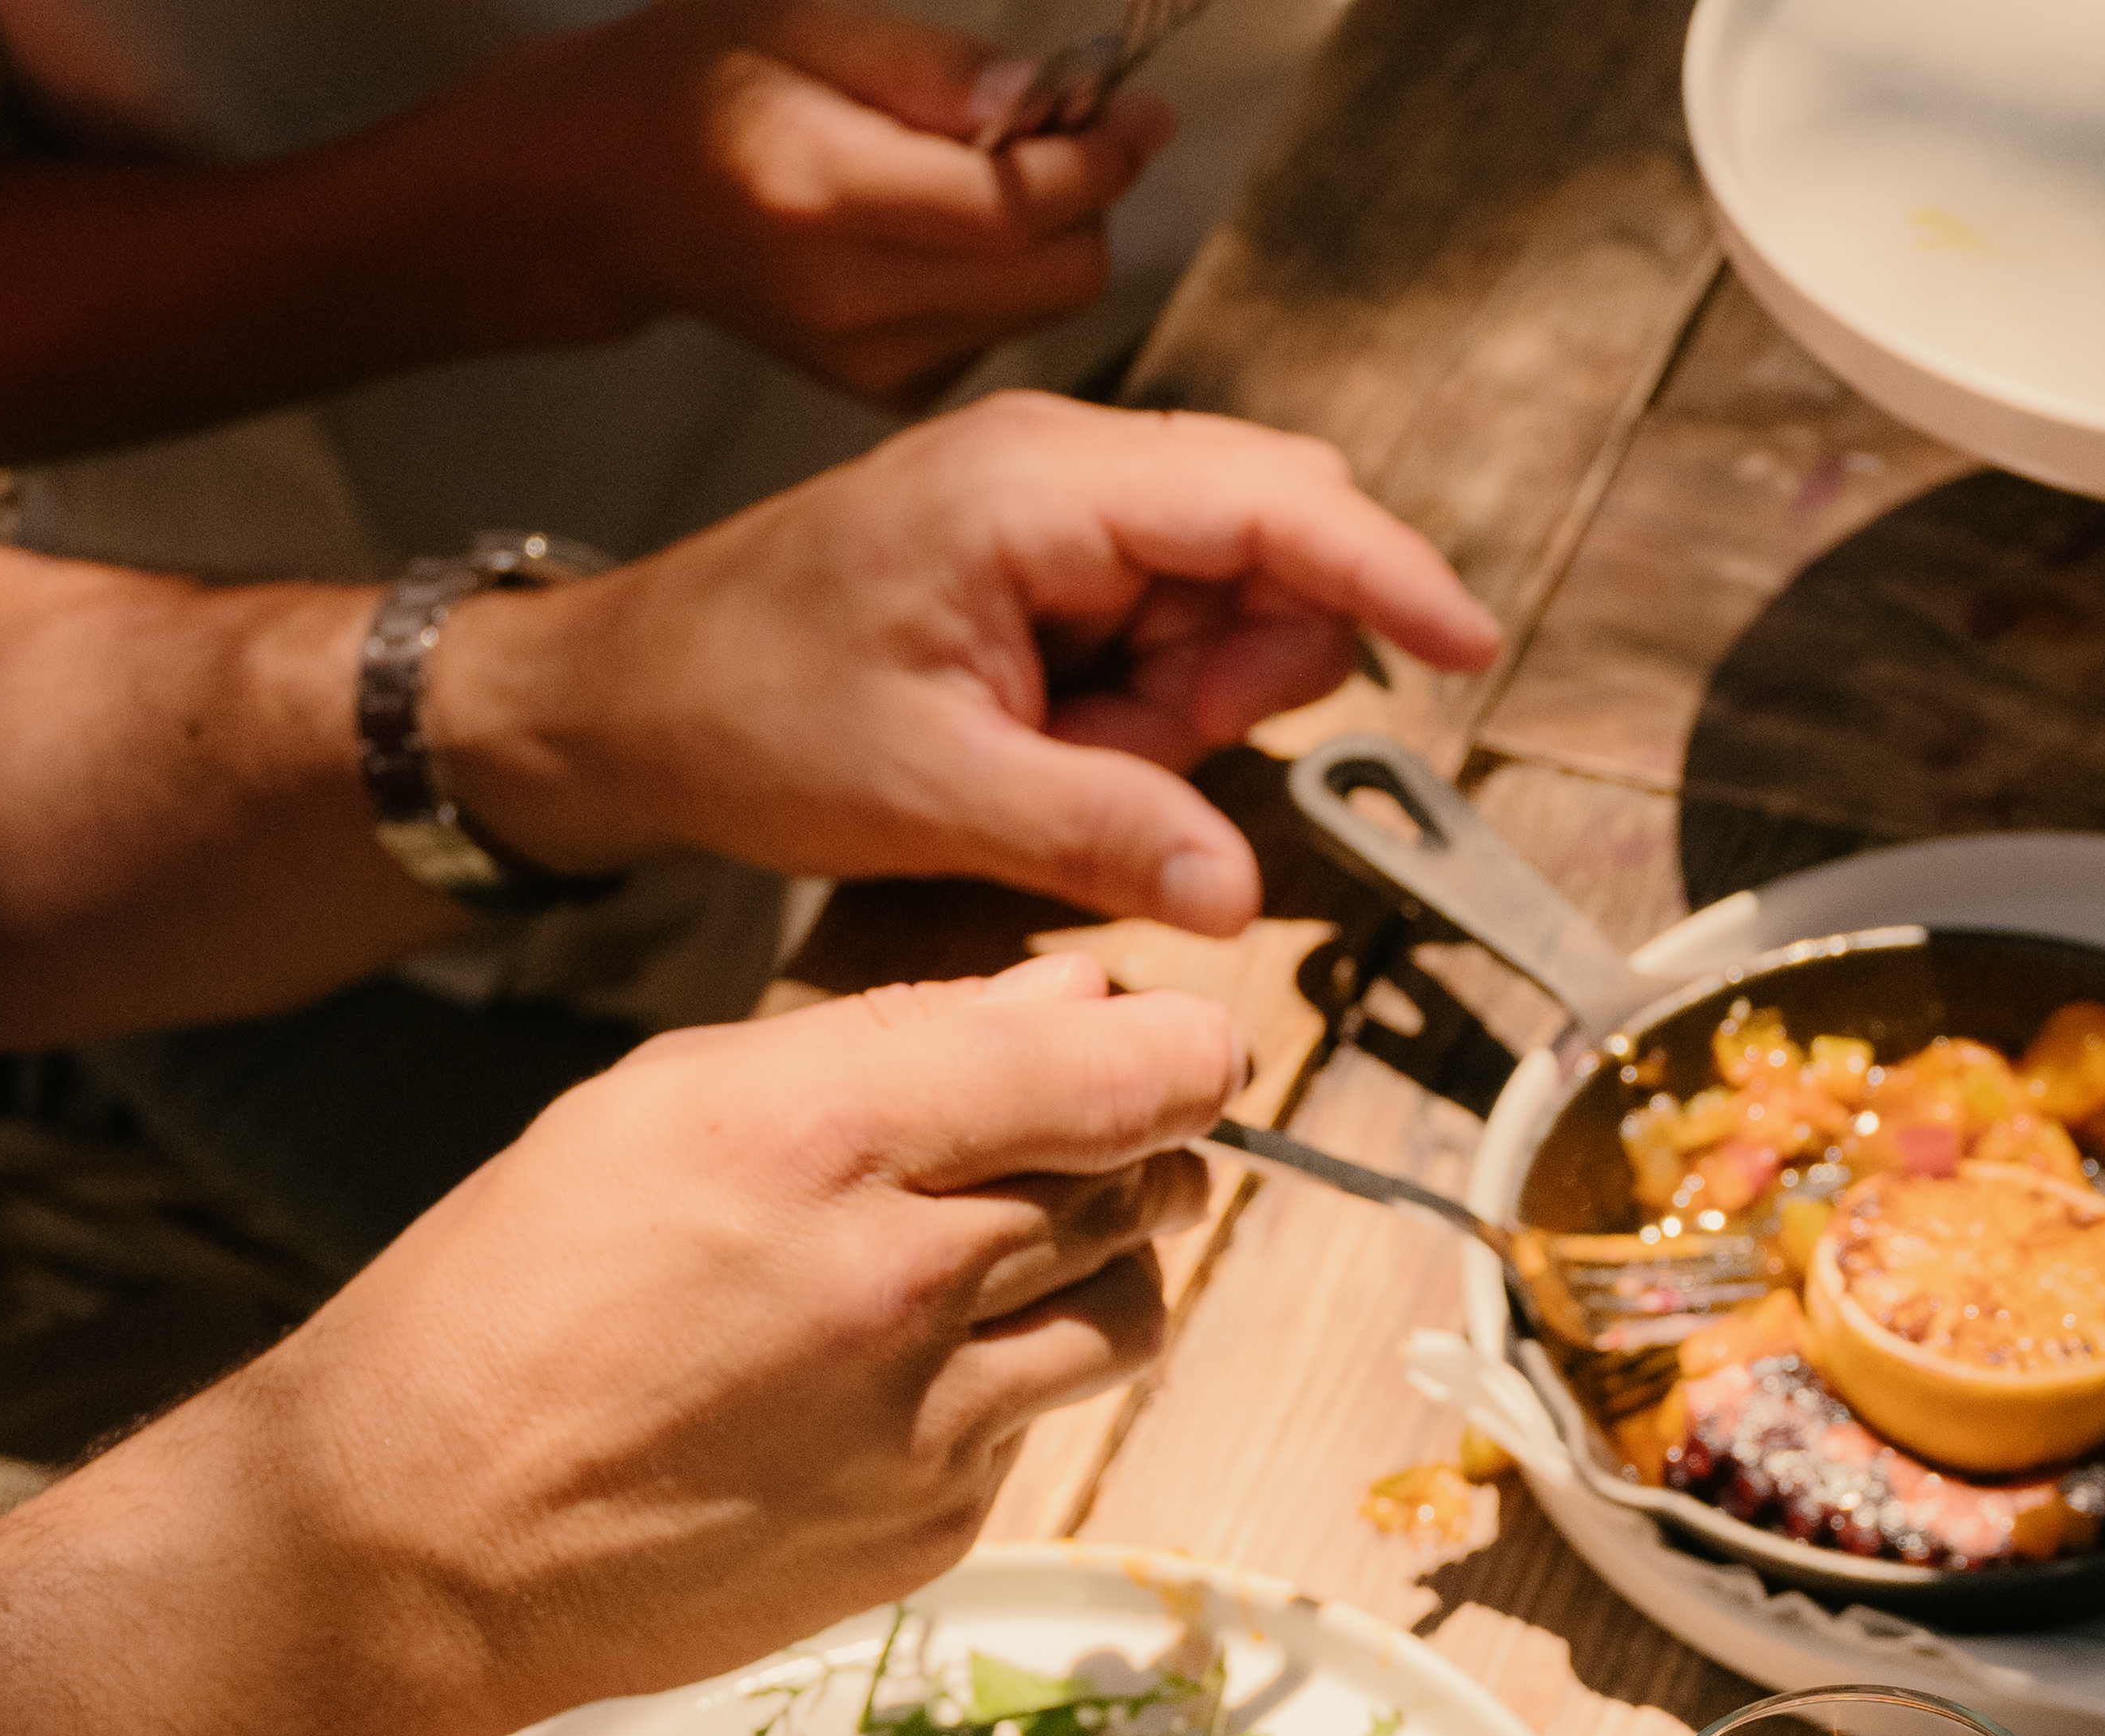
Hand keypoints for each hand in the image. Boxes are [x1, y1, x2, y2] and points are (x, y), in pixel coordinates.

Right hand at [225, 959, 1231, 1735]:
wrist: (432, 1527)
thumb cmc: (521, 1293)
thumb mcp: (671, 1104)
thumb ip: (891, 1045)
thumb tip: (1068, 998)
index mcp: (821, 1135)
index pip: (1101, 1078)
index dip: (1182, 1056)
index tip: (1196, 1047)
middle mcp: (897, 1276)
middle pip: (1130, 1189)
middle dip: (1146, 1150)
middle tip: (1114, 1136)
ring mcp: (930, 1418)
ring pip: (1124, 1318)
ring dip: (1112, 1267)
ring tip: (1030, 1245)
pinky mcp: (935, 1523)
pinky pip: (1036, 1424)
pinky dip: (1010, 1380)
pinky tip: (904, 1370)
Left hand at [430, 400, 1501, 930]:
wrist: (635, 698)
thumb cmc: (751, 714)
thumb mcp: (939, 795)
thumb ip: (1108, 834)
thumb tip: (1236, 898)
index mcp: (1039, 486)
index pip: (1269, 503)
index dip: (1385, 576)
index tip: (1469, 646)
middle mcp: (1060, 468)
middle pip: (1269, 539)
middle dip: (1253, 671)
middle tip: (1151, 768)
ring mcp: (1057, 511)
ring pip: (1226, 599)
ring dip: (1190, 709)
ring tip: (1068, 767)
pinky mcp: (1049, 564)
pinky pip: (1165, 634)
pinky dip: (1149, 711)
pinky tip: (1062, 752)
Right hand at [445, 1, 1166, 404]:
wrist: (613, 192)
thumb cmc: (696, 84)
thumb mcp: (806, 22)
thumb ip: (939, 70)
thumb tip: (1056, 101)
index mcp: (820, 195)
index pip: (1013, 206)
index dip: (1098, 160)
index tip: (1141, 112)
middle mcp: (848, 298)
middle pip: (1051, 276)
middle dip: (1087, 200)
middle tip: (1071, 131)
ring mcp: (869, 361)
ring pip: (1038, 310)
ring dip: (1048, 238)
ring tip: (987, 171)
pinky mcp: (885, 391)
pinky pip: (999, 335)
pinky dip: (1005, 280)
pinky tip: (945, 232)